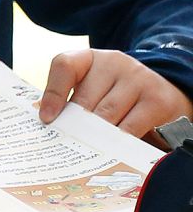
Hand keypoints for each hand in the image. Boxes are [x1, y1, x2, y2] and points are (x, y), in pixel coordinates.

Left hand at [38, 49, 192, 138]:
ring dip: (93, 136)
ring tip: (83, 153)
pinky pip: (130, 128)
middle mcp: (114, 63)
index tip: (47, 119)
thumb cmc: (117, 95)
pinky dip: (117, 143)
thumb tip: (49, 124)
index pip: (65, 66)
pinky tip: (109, 153)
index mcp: (90, 58)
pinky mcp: (157, 100)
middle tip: (64, 146)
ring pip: (106, 116)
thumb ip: (73, 101)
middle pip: (85, 99)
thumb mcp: (93, 88)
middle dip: (73, 126)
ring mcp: (138, 79)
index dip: (53, 93)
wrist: (164, 92)